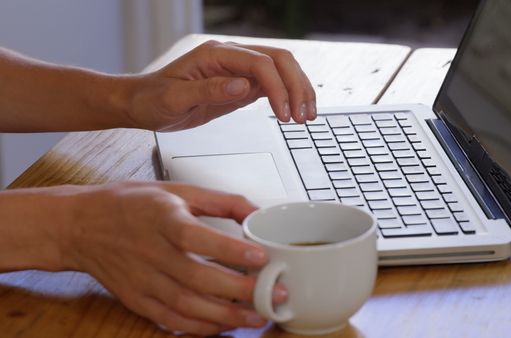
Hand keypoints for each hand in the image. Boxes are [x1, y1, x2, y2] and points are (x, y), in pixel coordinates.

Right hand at [59, 181, 285, 335]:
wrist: (81, 226)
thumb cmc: (130, 204)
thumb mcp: (177, 190)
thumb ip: (221, 201)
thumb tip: (258, 212)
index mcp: (163, 219)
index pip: (198, 238)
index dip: (230, 250)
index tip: (261, 257)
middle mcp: (152, 252)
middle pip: (198, 278)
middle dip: (240, 291)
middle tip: (273, 294)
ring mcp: (143, 280)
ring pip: (187, 305)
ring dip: (225, 316)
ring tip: (257, 317)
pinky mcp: (137, 299)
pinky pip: (170, 320)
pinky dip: (198, 327)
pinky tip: (222, 327)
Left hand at [125, 40, 316, 130]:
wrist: (142, 104)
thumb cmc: (152, 99)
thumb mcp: (174, 98)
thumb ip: (209, 90)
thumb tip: (242, 86)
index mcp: (216, 55)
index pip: (260, 63)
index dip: (278, 87)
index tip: (283, 113)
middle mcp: (231, 58)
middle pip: (279, 60)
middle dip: (297, 87)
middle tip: (303, 116)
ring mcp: (239, 70)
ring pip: (281, 71)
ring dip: (298, 91)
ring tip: (306, 116)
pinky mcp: (241, 85)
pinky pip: (273, 85)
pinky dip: (288, 97)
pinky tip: (295, 112)